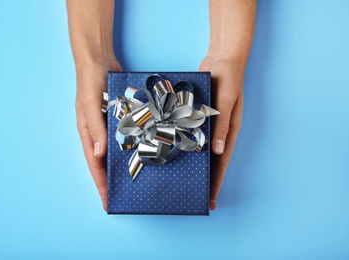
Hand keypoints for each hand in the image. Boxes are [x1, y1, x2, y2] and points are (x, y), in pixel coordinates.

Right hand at [76, 58, 121, 210]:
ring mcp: (110, 125)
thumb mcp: (90, 104)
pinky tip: (144, 152)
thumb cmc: (89, 81)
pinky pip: (127, 135)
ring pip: (117, 150)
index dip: (101, 184)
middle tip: (124, 196)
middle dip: (113, 180)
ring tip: (135, 181)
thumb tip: (99, 154)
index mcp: (87, 132)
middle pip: (105, 162)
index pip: (94, 164)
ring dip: (124, 164)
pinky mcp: (120, 117)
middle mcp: (98, 132)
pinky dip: (133, 145)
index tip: (107, 202)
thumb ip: (95, 128)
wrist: (99, 59)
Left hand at [199, 56, 244, 209]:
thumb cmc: (229, 78)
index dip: (217, 181)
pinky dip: (189, 143)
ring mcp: (211, 122)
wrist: (224, 56)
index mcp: (231, 129)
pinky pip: (195, 132)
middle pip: (213, 160)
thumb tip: (218, 151)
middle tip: (197, 195)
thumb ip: (222, 125)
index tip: (211, 199)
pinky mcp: (201, 114)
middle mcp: (221, 129)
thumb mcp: (226, 102)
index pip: (223, 162)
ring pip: (203, 148)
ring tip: (187, 179)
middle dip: (207, 179)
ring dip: (197, 163)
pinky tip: (179, 151)